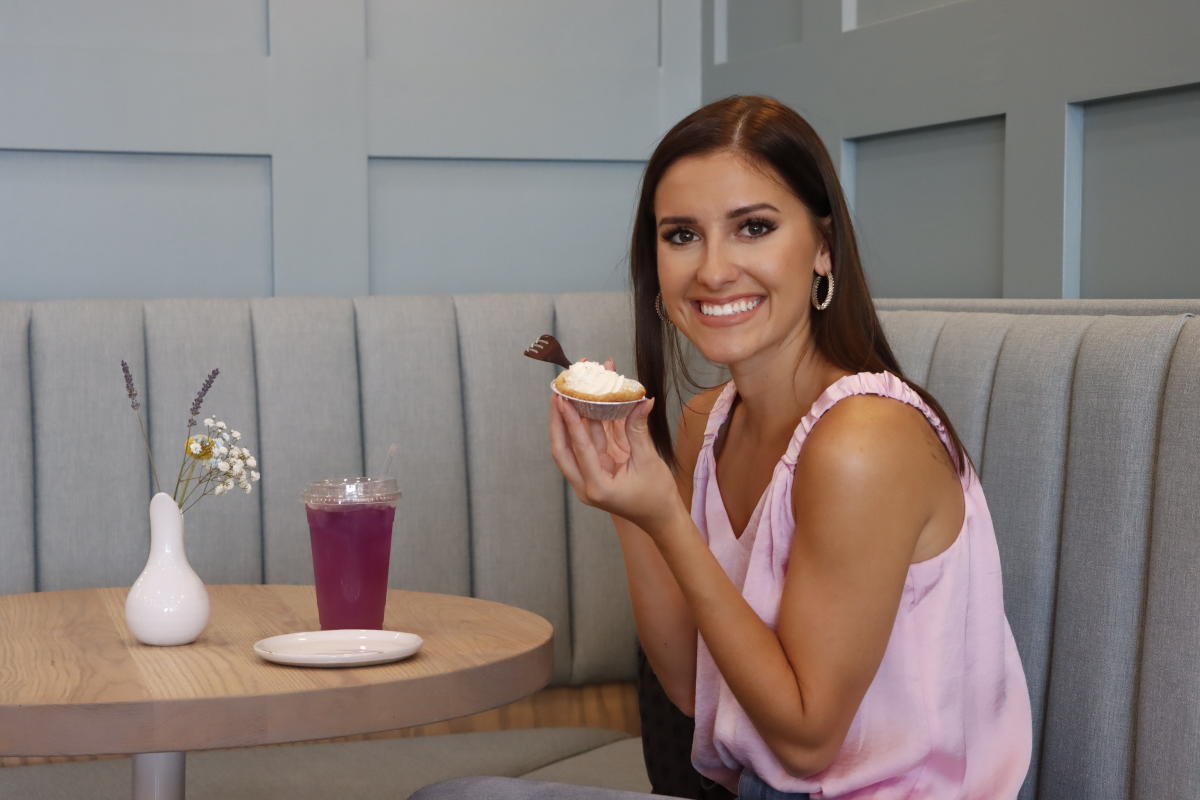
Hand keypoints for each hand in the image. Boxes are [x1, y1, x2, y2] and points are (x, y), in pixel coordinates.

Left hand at [548, 391, 683, 535]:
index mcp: (597, 487)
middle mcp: (586, 485)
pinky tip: (586, 406)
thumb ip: (638, 430)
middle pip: (563, 449)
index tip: (563, 400)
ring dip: (571, 421)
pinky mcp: (595, 472)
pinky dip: (587, 427)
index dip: (571, 422)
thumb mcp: (648, 461)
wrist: (661, 518)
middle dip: (558, 421)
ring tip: (568, 394)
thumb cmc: (657, 496)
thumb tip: (642, 401)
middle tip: (557, 394)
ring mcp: (588, 479)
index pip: (579, 449)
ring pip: (572, 446)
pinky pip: (586, 446)